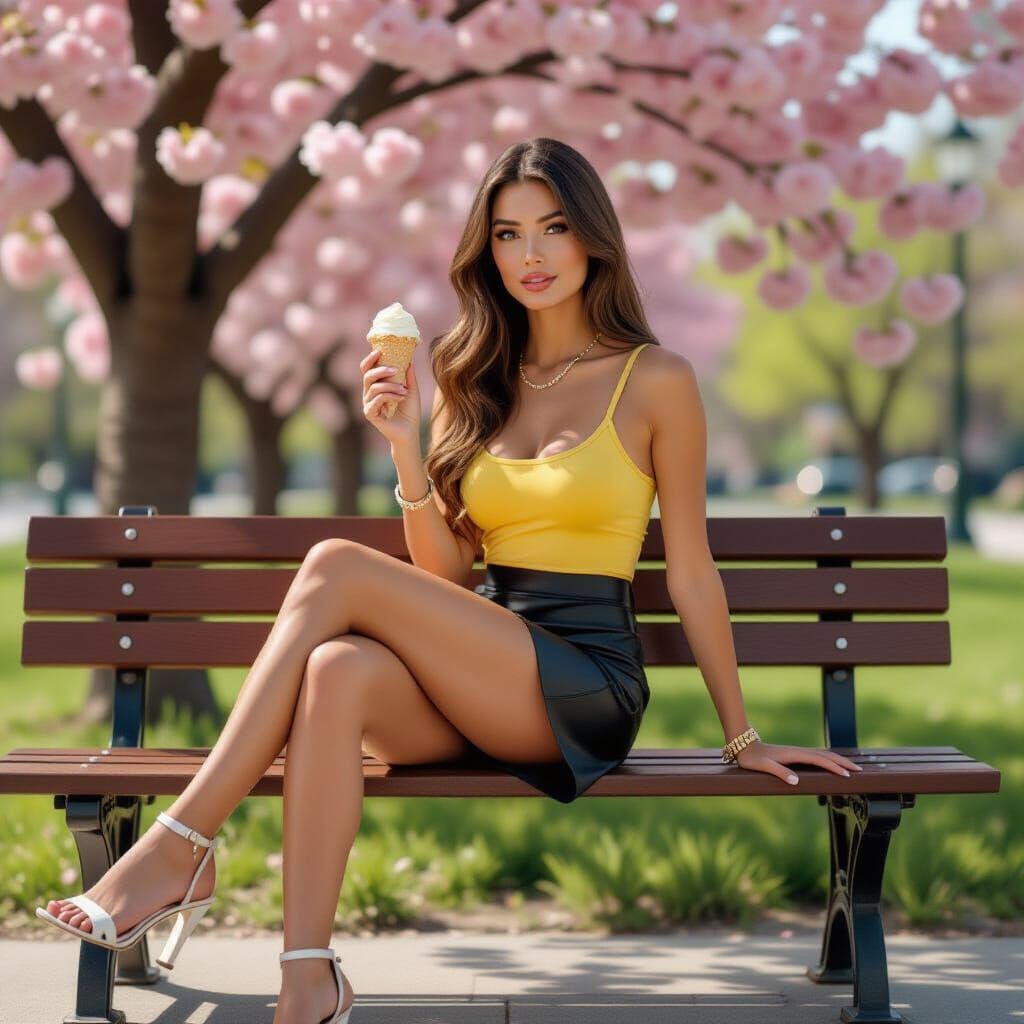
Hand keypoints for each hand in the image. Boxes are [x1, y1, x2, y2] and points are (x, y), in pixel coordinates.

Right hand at [360, 346, 420, 447]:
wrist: (410, 431)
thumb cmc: (410, 411)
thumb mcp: (411, 390)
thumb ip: (409, 375)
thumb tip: (410, 359)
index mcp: (375, 386)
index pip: (367, 369)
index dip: (370, 359)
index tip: (380, 351)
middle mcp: (369, 394)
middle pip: (367, 376)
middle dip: (380, 370)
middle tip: (394, 369)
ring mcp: (368, 404)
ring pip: (374, 387)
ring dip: (391, 386)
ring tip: (404, 390)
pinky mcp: (370, 414)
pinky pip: (377, 399)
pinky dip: (390, 396)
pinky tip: (401, 397)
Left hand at [733, 740, 862, 785]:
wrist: (744, 745)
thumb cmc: (752, 758)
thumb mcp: (763, 766)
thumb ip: (779, 772)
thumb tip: (796, 781)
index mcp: (794, 754)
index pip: (819, 760)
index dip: (833, 767)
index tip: (847, 775)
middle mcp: (798, 752)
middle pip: (825, 755)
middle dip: (843, 762)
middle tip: (860, 770)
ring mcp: (797, 752)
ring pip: (822, 755)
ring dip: (837, 760)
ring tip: (851, 768)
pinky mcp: (794, 755)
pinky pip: (816, 757)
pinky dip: (828, 760)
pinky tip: (831, 764)